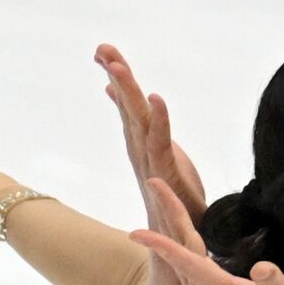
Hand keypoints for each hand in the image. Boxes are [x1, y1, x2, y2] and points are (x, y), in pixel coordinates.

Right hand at [94, 43, 205, 221]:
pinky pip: (161, 142)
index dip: (117, 77)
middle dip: (117, 75)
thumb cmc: (174, 198)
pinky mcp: (167, 172)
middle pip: (128, 106)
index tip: (103, 51)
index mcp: (141, 144)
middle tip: (102, 47)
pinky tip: (154, 97)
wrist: (181, 237)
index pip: (127, 105)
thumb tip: (133, 121)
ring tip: (116, 64)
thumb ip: (146, 136)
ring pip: (138, 119)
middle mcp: (141, 150)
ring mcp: (151, 161)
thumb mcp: (159, 160)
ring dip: (127, 92)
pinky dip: (159, 118)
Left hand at [131, 178, 283, 284]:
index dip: (162, 243)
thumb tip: (261, 267)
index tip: (137, 229)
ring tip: (161, 193)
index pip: (185, 259)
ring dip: (168, 222)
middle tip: (153, 181)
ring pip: (177, 253)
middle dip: (165, 212)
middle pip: (177, 247)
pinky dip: (175, 237)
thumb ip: (275, 284)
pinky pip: (182, 260)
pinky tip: (175, 223)